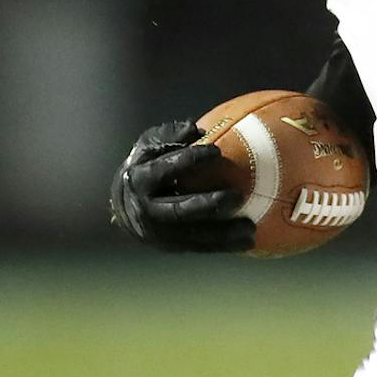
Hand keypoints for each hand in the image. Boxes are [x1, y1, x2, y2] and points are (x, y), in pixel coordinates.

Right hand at [107, 121, 252, 252]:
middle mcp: (147, 209)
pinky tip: (248, 242)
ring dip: (224, 233)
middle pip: (180, 209)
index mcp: (141, 179)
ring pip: (194, 234)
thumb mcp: (149, 147)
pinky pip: (201, 247)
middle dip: (209, 204)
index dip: (189, 160)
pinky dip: (225, 246)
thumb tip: (194, 129)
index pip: (164, 170)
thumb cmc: (147, 167)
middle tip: (238, 196)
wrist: (126, 207)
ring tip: (250, 227)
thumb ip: (169, 136)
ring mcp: (160, 232)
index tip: (216, 152)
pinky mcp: (173, 247)